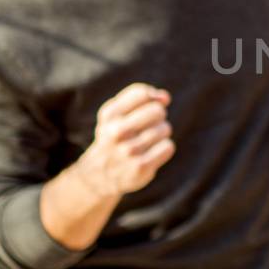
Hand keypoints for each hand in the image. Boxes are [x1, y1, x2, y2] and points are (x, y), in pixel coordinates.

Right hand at [76, 83, 173, 199]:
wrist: (101, 174)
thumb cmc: (116, 136)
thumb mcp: (118, 113)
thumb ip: (141, 97)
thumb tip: (165, 97)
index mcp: (110, 115)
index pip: (142, 94)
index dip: (151, 99)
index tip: (146, 108)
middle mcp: (116, 132)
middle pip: (157, 110)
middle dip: (158, 117)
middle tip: (148, 126)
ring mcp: (128, 150)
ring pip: (165, 128)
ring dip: (161, 134)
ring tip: (147, 141)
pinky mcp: (141, 166)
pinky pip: (167, 147)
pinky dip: (164, 149)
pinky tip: (151, 154)